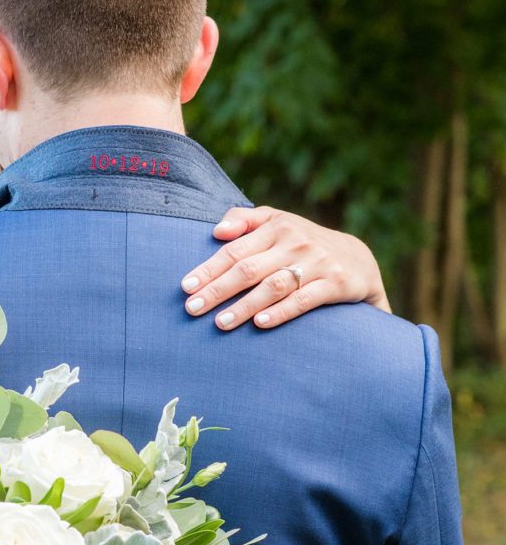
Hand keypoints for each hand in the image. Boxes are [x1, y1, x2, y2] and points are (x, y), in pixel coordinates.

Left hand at [181, 206, 390, 330]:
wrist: (359, 260)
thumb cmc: (304, 243)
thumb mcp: (278, 223)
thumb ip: (245, 220)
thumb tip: (216, 230)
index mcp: (277, 226)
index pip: (236, 249)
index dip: (209, 268)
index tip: (186, 286)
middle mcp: (296, 242)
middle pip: (249, 268)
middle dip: (218, 290)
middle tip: (192, 309)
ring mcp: (318, 262)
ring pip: (274, 286)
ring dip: (244, 306)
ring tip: (220, 323)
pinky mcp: (337, 283)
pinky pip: (305, 300)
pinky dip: (281, 311)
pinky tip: (259, 323)